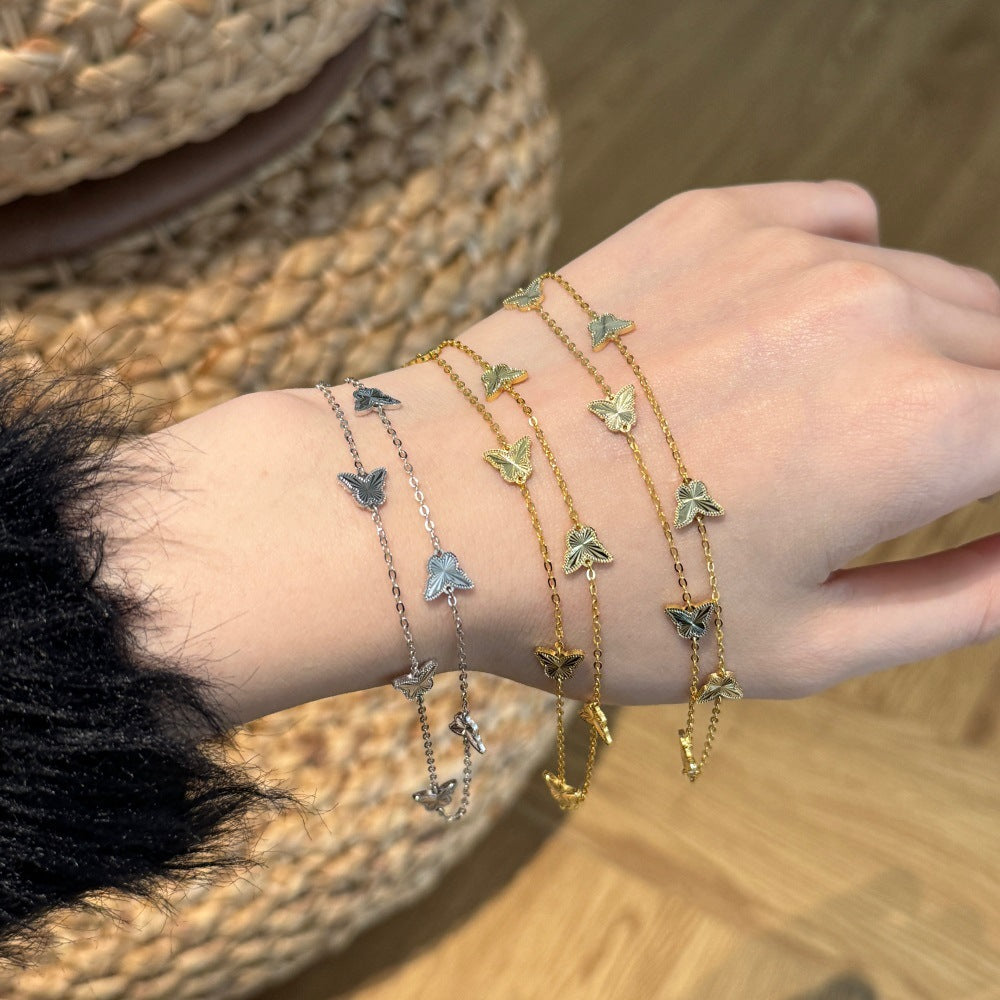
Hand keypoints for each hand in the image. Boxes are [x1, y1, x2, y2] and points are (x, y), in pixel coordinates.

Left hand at [446, 179, 999, 701]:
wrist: (446, 507)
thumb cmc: (613, 599)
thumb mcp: (804, 646)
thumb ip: (956, 602)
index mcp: (923, 425)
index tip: (972, 508)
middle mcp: (877, 308)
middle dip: (985, 423)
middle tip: (917, 486)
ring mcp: (790, 248)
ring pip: (932, 287)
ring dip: (932, 353)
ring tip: (849, 424)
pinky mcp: (713, 217)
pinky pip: (842, 220)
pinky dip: (858, 270)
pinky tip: (803, 329)